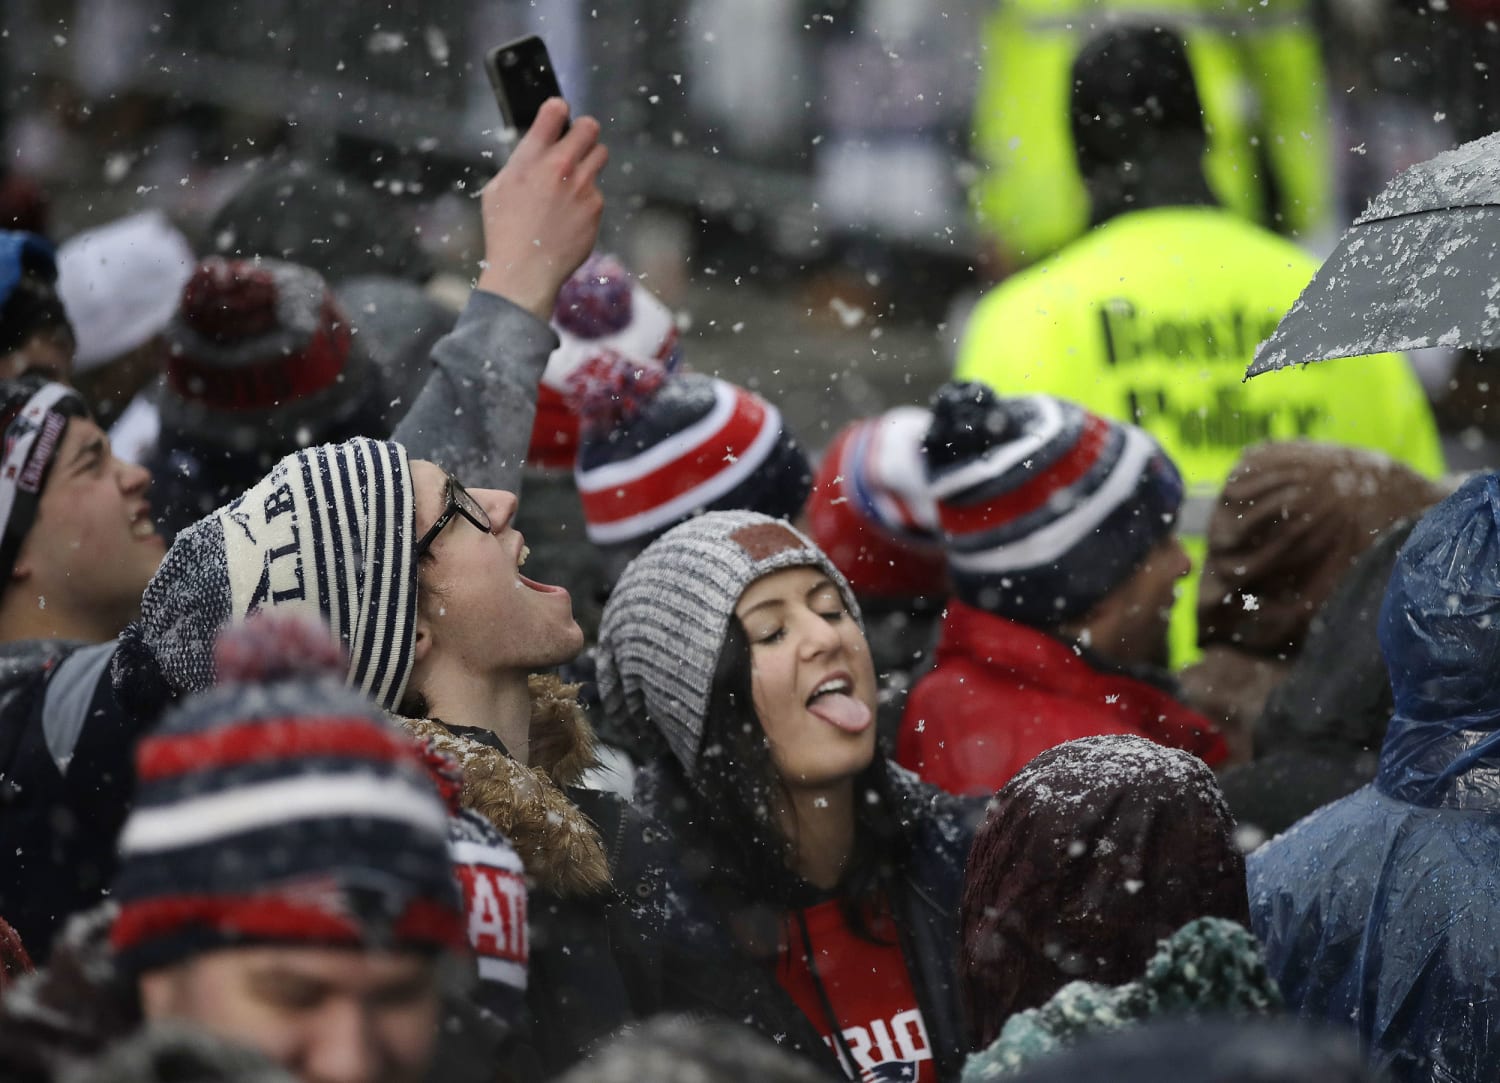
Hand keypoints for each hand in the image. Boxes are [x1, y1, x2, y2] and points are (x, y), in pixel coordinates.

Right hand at [475, 98, 607, 320]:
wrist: (525, 269)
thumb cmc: (505, 231)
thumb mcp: (499, 188)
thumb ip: (521, 162)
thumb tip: (536, 149)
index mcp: (531, 158)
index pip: (554, 111)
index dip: (558, 109)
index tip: (559, 114)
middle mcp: (560, 167)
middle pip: (589, 127)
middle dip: (584, 130)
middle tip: (578, 140)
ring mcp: (582, 186)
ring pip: (600, 154)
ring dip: (590, 159)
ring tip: (575, 177)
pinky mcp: (595, 207)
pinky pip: (597, 191)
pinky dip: (586, 198)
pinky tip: (570, 215)